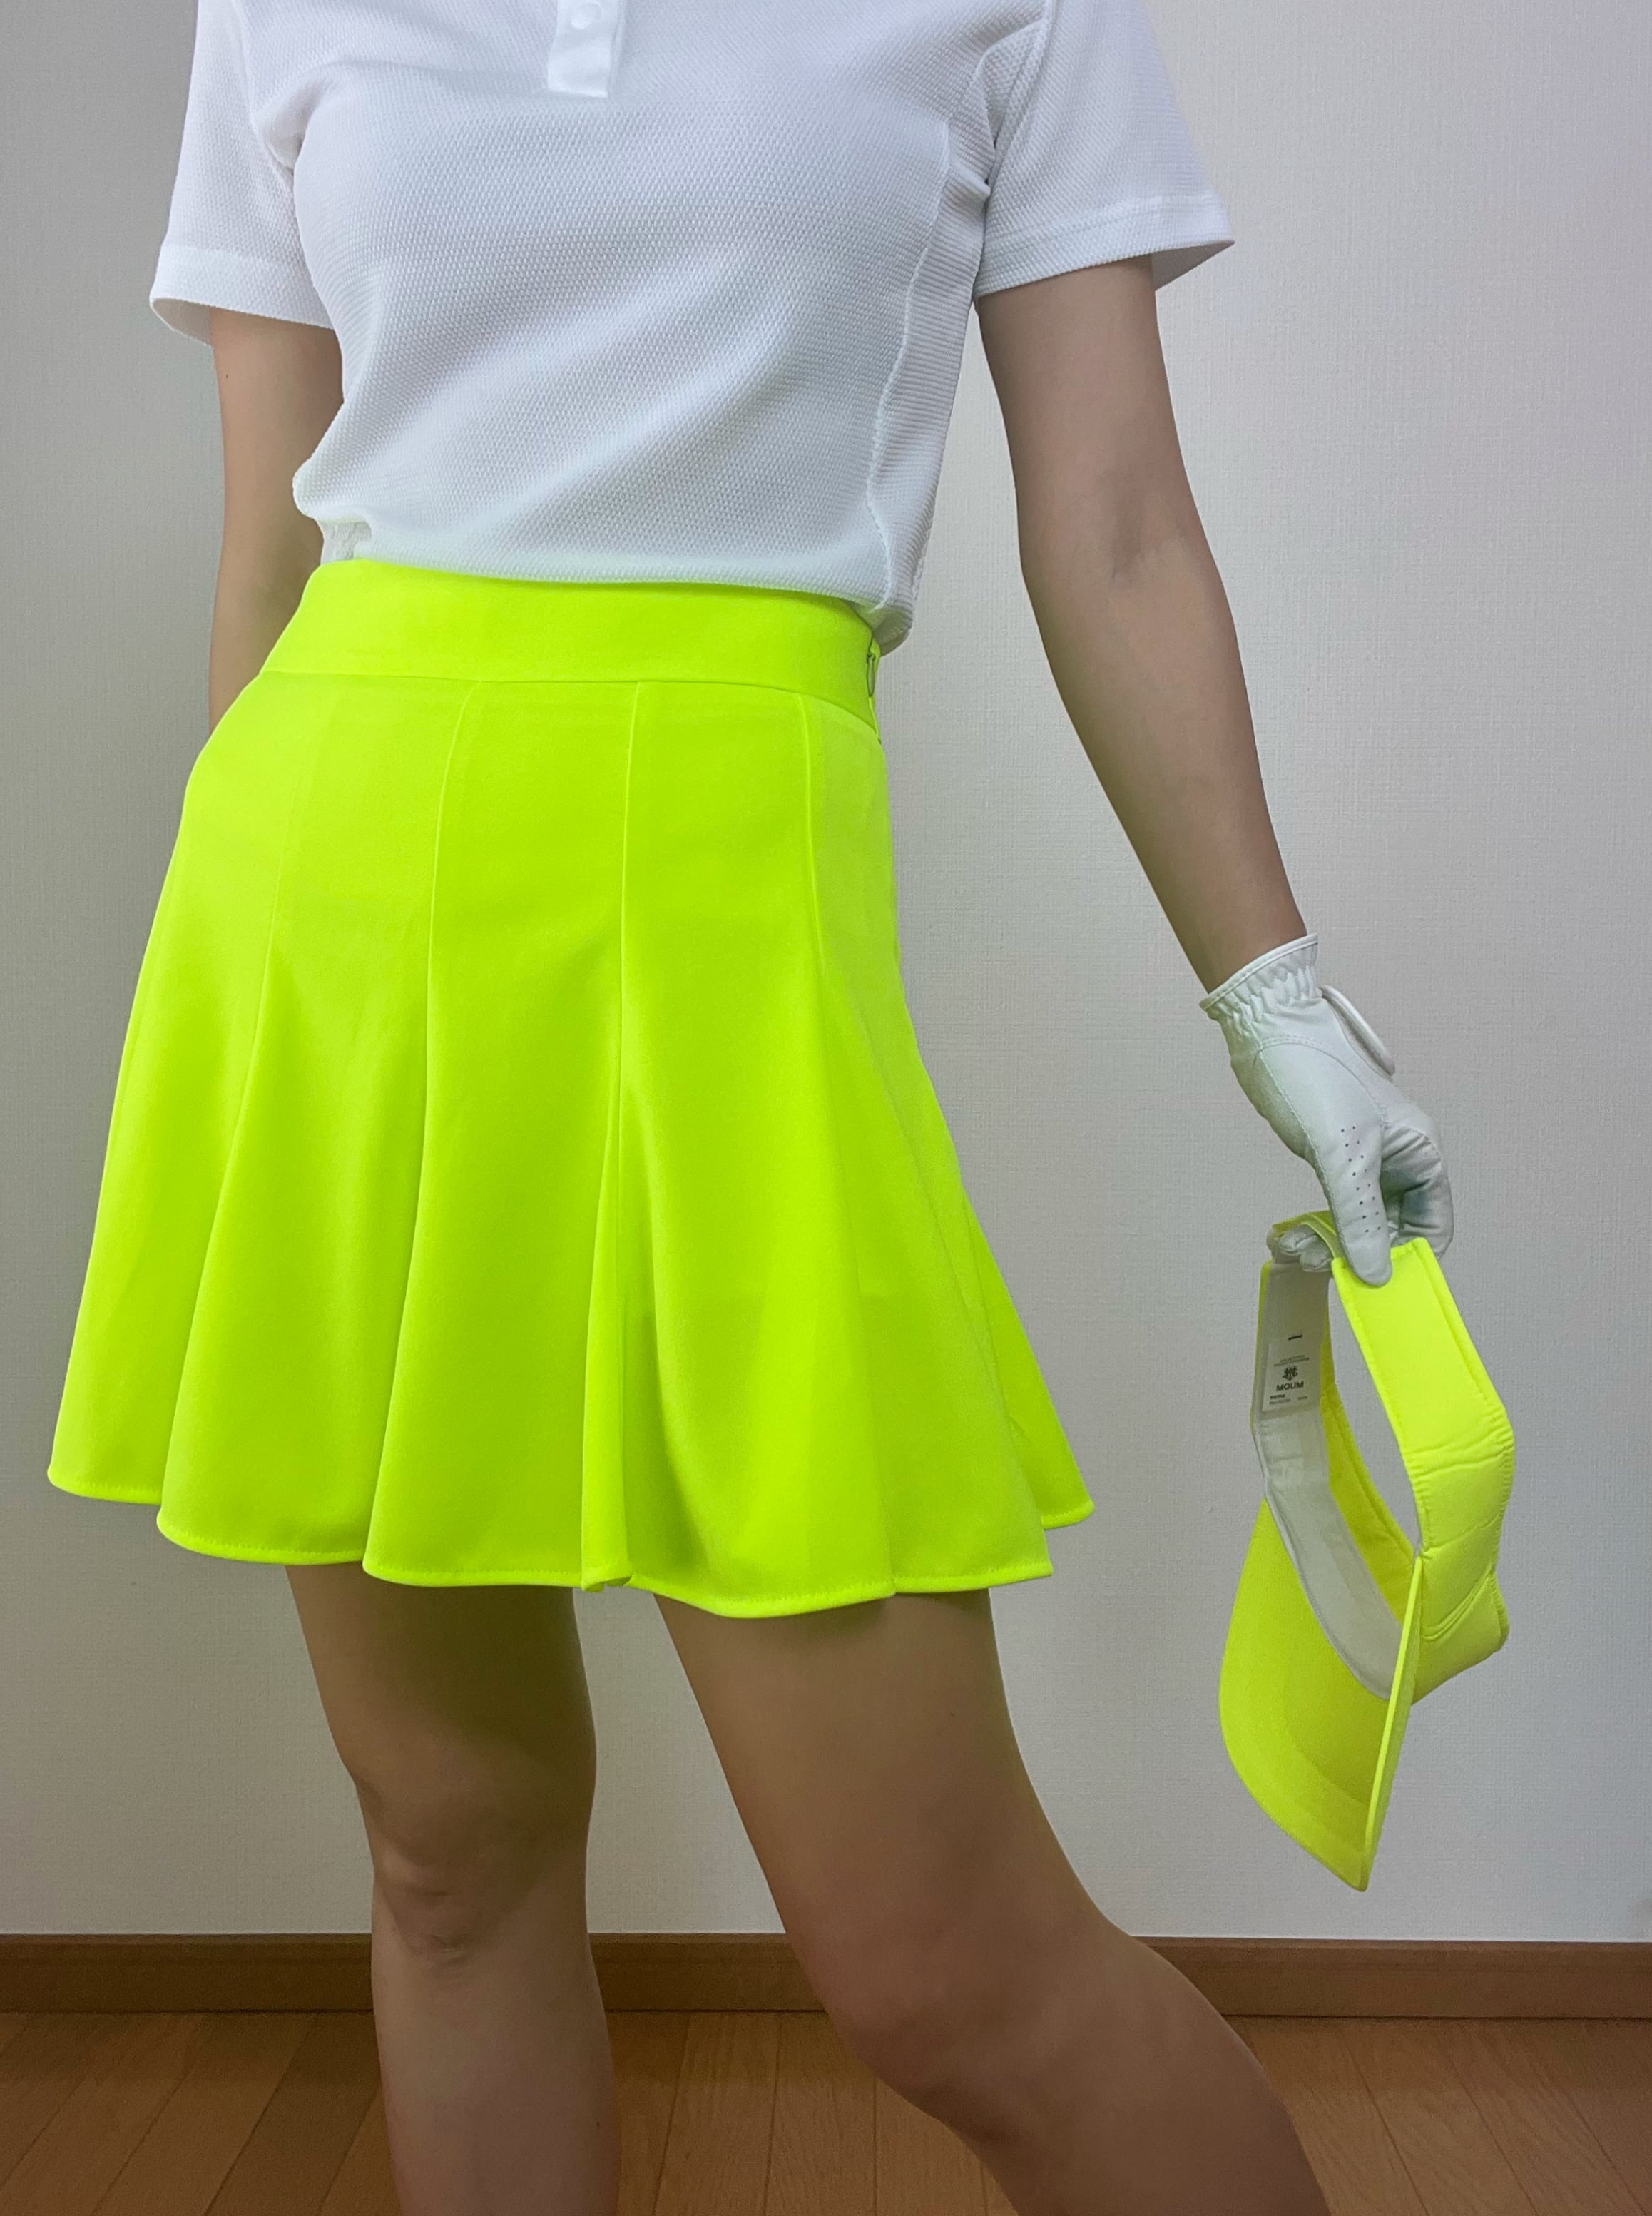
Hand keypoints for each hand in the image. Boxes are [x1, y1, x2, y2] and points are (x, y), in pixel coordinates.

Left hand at [1200, 934, 1452, 1285]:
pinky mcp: (1331, 1157)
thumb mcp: (1341, 1155)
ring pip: (1357, 1221)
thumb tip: (1377, 1275)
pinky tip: (1287, 1236)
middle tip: (1314, 1263)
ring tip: (1293, 1247)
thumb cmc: (1316, 1080)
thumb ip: (1360, 1218)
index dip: (1407, 1261)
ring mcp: (1364, 1159)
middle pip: (1392, 1230)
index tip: (1372, 1286)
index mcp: (1419, 1155)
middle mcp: (1398, 1160)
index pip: (1431, 1227)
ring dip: (1328, 1242)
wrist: (1270, 1030)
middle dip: (1357, 1254)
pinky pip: (1332, 1205)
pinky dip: (1314, 1224)